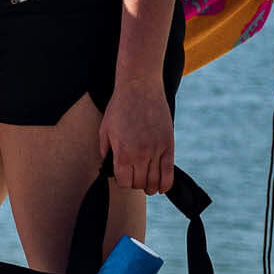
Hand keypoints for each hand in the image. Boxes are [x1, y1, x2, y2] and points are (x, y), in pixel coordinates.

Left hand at [100, 80, 174, 196]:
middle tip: (135, 177)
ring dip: (150, 186)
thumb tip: (108, 166)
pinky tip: (161, 187)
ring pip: (154, 181)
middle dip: (136, 183)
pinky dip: (165, 184)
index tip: (124, 177)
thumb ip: (105, 150)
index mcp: (122, 152)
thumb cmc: (119, 107)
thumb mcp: (105, 129)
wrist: (139, 87)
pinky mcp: (168, 145)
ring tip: (148, 183)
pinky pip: (169, 172)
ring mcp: (156, 150)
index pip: (124, 182)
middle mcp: (139, 155)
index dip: (123, 182)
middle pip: (140, 184)